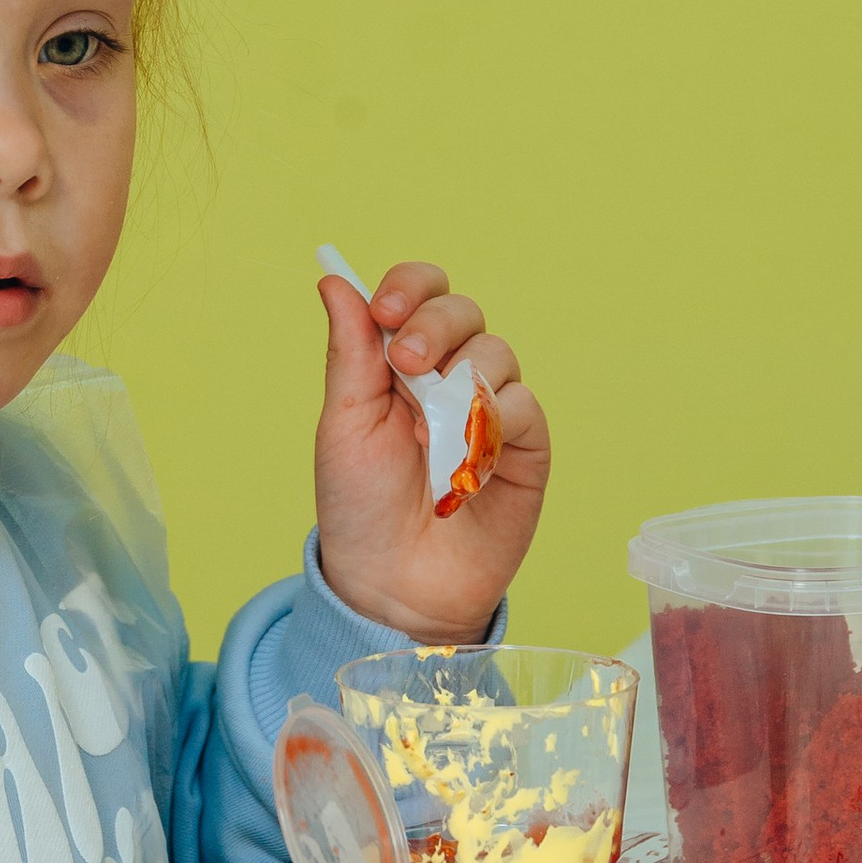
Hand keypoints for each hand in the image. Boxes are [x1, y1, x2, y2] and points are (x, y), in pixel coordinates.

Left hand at [311, 260, 551, 643]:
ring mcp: (493, 408)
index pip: (420, 293)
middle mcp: (451, 375)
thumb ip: (350, 351)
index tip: (386, 311)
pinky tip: (463, 463)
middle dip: (434, 327)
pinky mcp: (527, 447)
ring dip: (458, 385)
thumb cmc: (361, 506)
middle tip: (408, 364)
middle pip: (463, 312)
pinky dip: (493, 424)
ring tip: (426, 438)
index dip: (410, 288)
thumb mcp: (344, 424)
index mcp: (402, 361)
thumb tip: (334, 279)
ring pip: (497, 353)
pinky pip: (524, 406)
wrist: (392, 583)